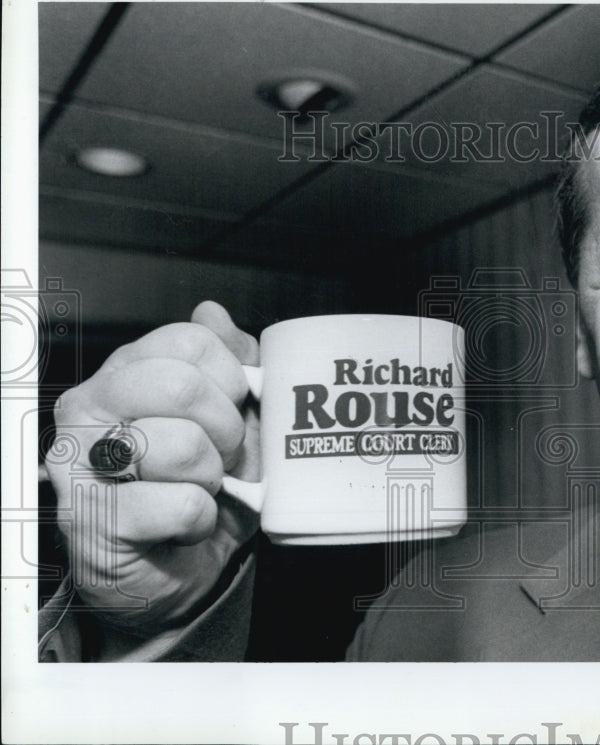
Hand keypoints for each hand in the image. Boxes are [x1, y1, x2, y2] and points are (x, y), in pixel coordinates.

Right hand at [45, 302, 260, 632]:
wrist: (185, 569)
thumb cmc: (202, 488)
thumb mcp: (231, 419)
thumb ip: (228, 363)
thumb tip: (212, 314)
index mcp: (124, 374)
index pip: (189, 342)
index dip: (231, 379)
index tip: (233, 410)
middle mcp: (90, 409)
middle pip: (180, 385)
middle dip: (225, 427)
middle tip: (223, 455)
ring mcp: (82, 465)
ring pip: (180, 445)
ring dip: (212, 477)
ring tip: (200, 490)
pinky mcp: (92, 520)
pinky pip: (179, 504)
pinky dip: (201, 519)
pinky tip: (187, 524)